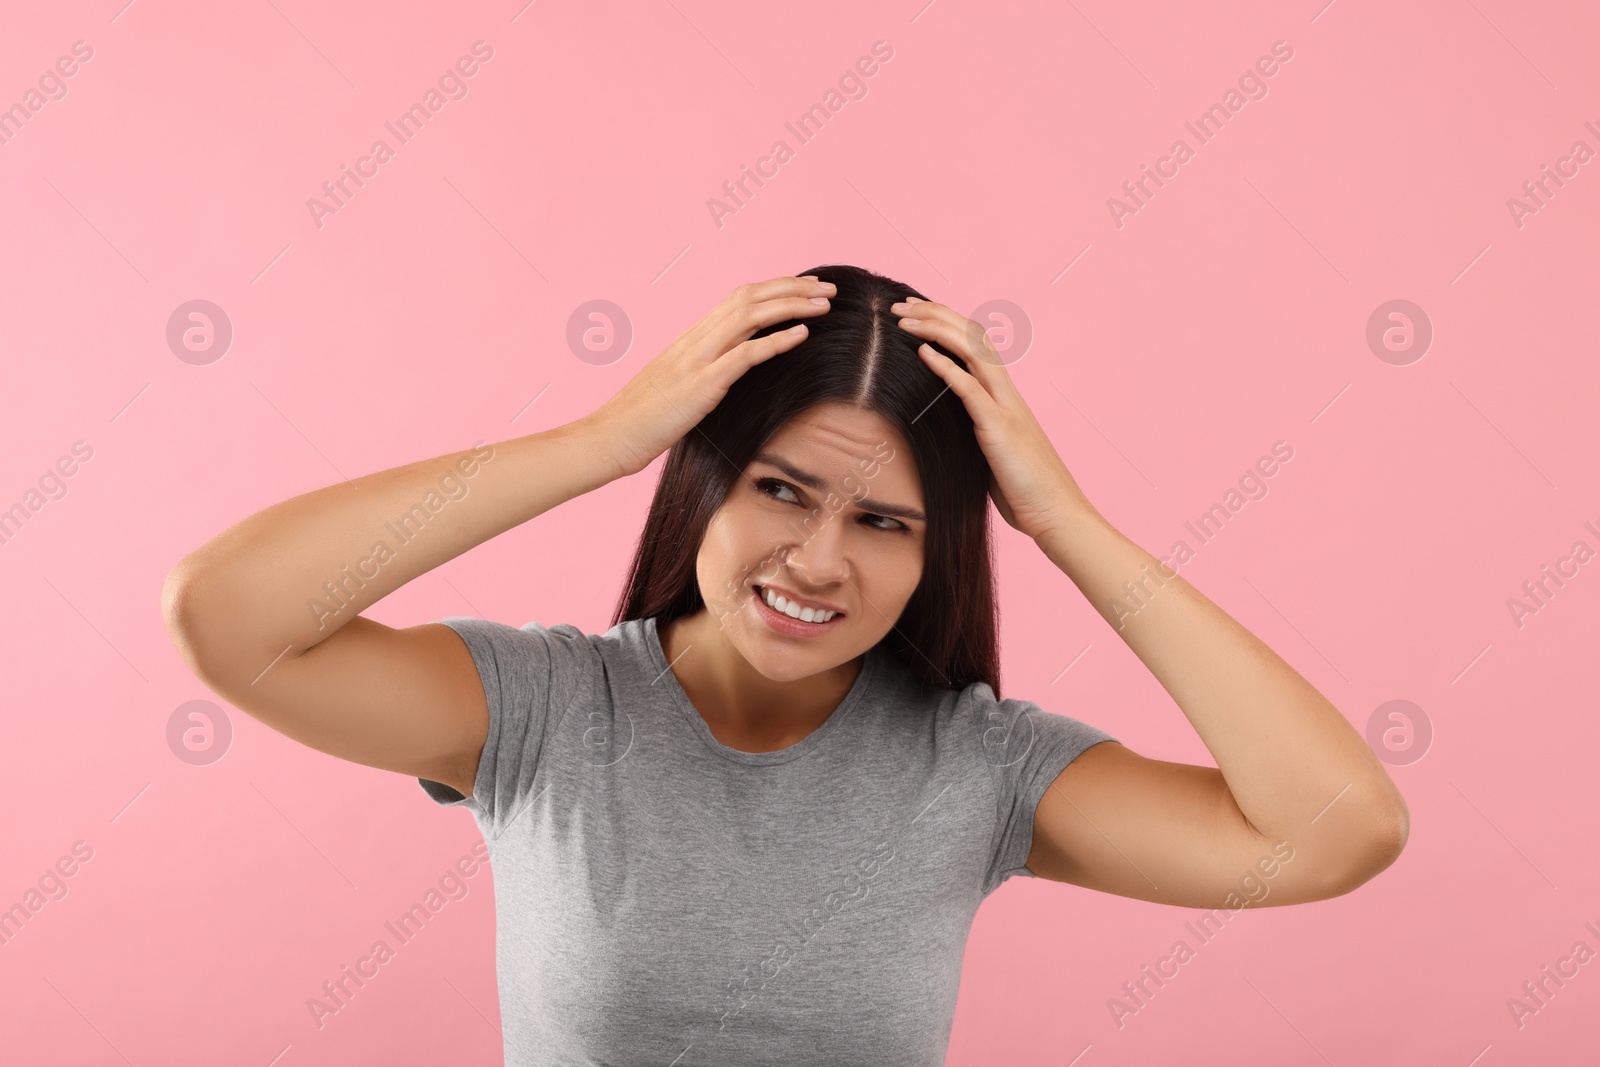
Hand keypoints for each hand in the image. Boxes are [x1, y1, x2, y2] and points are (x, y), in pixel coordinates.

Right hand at [587, 275, 834, 478]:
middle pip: (749, 297)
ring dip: (792, 306)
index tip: (806, 288)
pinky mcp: (700, 386)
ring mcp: (696, 360)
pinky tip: (803, 334)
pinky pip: (744, 355)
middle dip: (792, 288)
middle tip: (828, 288)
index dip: (775, 289)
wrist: (608, 438)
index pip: (738, 299)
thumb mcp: (677, 390)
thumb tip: (727, 375)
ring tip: (825, 304)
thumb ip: (702, 374)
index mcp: (691, 340)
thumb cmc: (641, 422)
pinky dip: (776, 340)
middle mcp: (695, 341)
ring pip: (750, 316)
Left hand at [890, 297, 1093, 541]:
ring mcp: (1006, 408)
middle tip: (899, 304)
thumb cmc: (1024, 491)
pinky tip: (922, 352)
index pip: (975, 344)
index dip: (945, 323)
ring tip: (903, 318)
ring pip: (973, 351)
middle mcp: (1007, 394)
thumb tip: (945, 429)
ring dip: (936, 329)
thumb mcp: (991, 454)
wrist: (1056, 515)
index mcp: (1003, 397)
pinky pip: (971, 389)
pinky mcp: (1000, 429)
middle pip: (973, 336)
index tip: (912, 313)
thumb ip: (974, 433)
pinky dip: (946, 367)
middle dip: (935, 314)